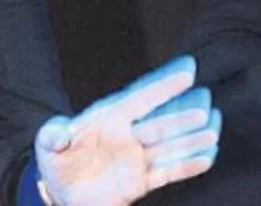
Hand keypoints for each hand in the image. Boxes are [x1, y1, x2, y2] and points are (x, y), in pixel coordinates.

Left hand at [35, 56, 221, 204]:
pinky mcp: (140, 180)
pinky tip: (207, 158)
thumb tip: (61, 133)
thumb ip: (53, 135)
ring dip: (191, 138)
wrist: (62, 191)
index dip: (162, 85)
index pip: (140, 98)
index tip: (186, 69)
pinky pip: (168, 173)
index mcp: (108, 117)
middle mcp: (127, 134)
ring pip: (169, 146)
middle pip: (160, 122)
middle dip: (181, 114)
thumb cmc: (56, 158)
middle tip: (205, 101)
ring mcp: (136, 157)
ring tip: (213, 130)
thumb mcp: (47, 144)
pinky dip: (187, 166)